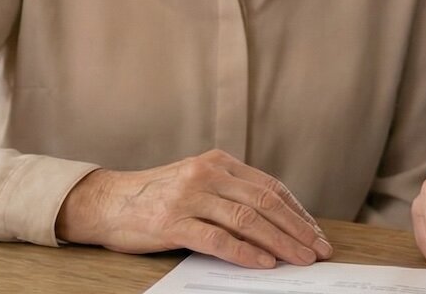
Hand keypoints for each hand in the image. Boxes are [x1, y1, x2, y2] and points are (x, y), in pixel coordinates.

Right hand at [55, 149, 332, 268]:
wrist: (107, 202)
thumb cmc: (156, 196)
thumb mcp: (197, 182)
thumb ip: (230, 194)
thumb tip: (275, 223)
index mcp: (218, 162)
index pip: (269, 187)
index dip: (297, 212)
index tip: (315, 233)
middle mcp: (206, 174)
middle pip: (264, 203)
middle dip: (297, 228)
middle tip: (319, 249)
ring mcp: (189, 197)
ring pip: (246, 220)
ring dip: (279, 242)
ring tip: (300, 259)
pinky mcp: (173, 222)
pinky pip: (217, 238)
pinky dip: (244, 252)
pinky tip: (263, 262)